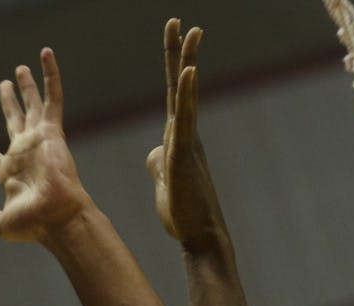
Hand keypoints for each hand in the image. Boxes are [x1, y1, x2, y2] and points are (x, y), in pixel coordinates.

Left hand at [0, 48, 90, 243]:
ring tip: (21, 68)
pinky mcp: (52, 132)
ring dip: (27, 87)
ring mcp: (39, 141)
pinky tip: (45, 54)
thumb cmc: (33, 224)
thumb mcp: (3, 223)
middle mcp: (24, 153)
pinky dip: (50, 75)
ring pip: (33, 106)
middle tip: (4, 84)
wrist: (57, 216)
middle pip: (14, 122)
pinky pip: (52, 98)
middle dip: (9, 103)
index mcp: (10, 173)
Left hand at [146, 20, 226, 252]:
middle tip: (181, 22)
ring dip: (188, 65)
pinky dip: (188, 97)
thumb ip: (159, 162)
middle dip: (181, 54)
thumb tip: (154, 152)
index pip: (175, 95)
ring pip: (187, 98)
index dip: (175, 65)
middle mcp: (186, 135)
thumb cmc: (183, 213)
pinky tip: (189, 73)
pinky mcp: (184, 158)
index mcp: (178, 139)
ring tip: (192, 33)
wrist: (199, 236)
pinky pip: (186, 122)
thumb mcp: (163, 181)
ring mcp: (187, 145)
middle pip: (182, 87)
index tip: (176, 36)